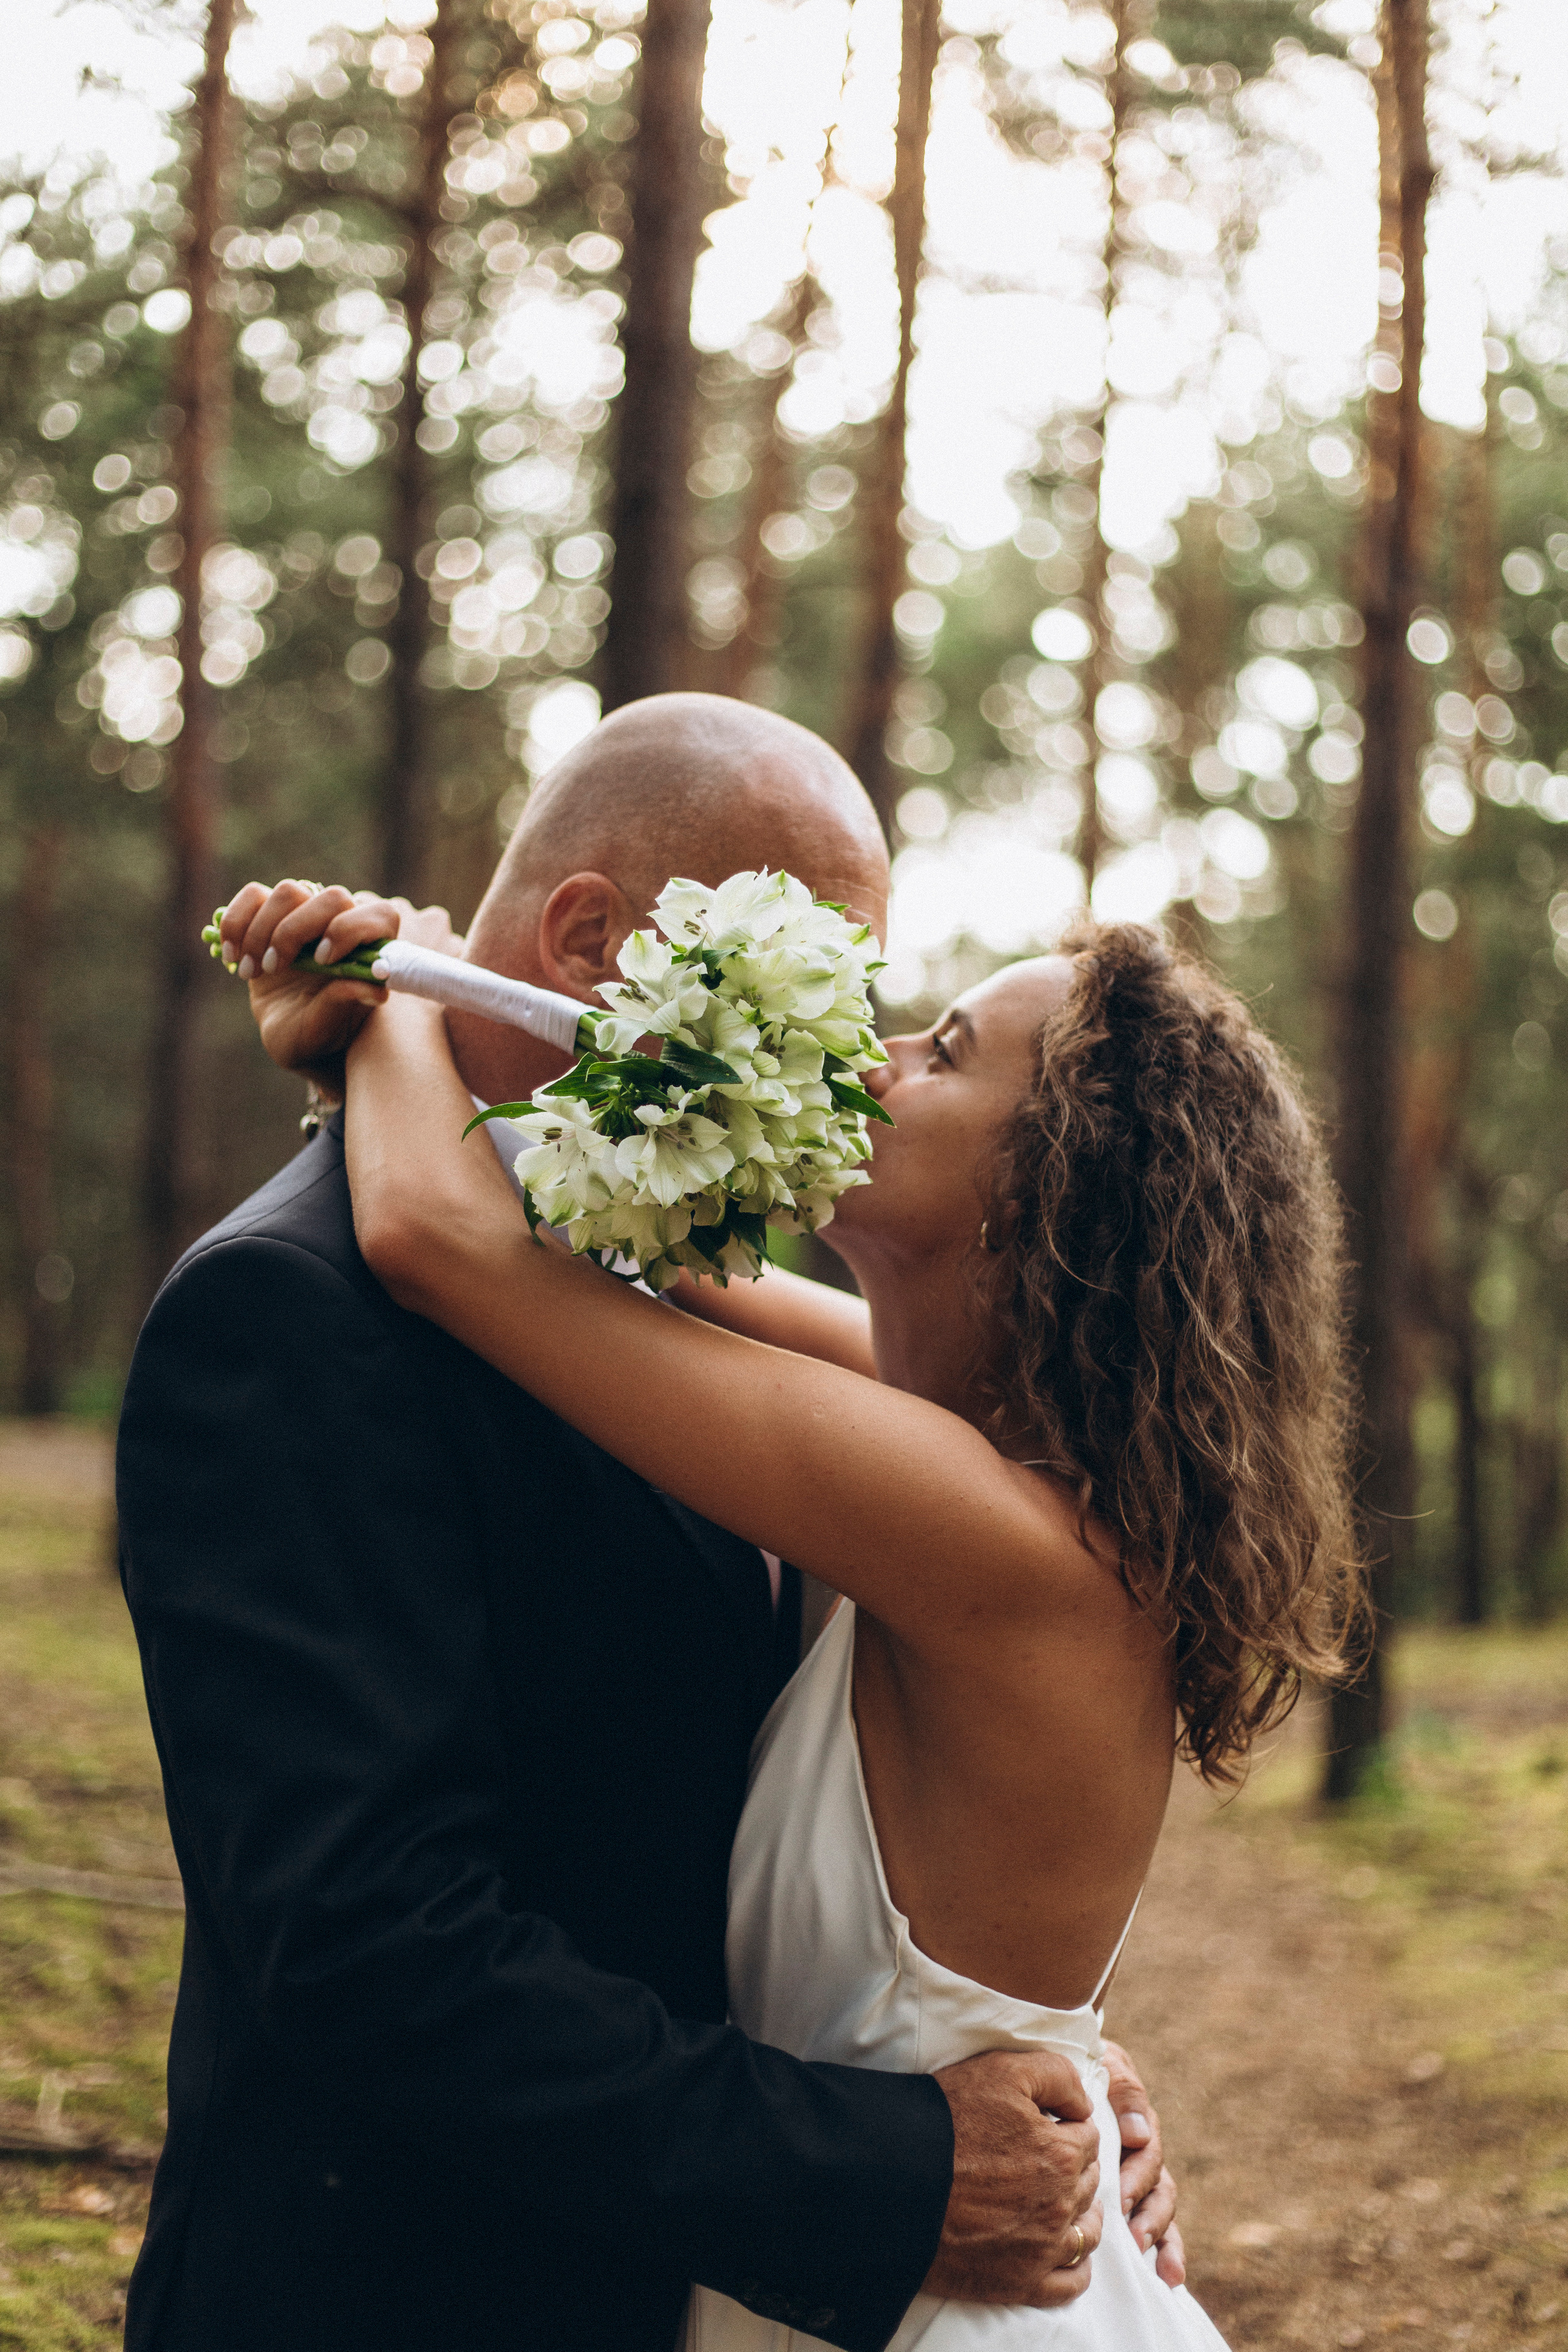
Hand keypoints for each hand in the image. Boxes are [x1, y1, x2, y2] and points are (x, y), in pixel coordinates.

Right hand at [219, 881, 461, 1094]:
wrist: (293, 1033)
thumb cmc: (320, 1032)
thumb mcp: (330, 1027)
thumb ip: (347, 1002)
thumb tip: (375, 990)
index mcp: (371, 950)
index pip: (382, 915)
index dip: (352, 930)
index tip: (324, 961)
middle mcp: (344, 924)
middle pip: (331, 898)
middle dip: (296, 931)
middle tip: (275, 968)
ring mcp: (308, 915)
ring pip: (288, 892)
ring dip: (261, 931)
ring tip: (251, 973)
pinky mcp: (272, 914)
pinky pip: (253, 896)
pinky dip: (236, 923)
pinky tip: (231, 957)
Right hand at [924, 2049, 1101, 2306]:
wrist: (896, 2181)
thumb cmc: (947, 2121)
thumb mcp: (1004, 2071)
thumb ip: (1058, 2076)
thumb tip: (1085, 2105)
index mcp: (1061, 2154)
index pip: (1088, 2138)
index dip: (1069, 2127)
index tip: (1050, 2128)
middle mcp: (1060, 2205)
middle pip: (1088, 2183)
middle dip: (1075, 2168)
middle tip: (1051, 2161)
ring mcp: (1042, 2249)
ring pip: (1085, 2234)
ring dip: (1083, 2215)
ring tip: (1069, 2205)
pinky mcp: (1020, 2283)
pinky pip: (1070, 2284)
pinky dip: (1077, 2268)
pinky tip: (1067, 2253)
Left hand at [1102, 2039, 1183, 2286]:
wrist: (1062, 2069)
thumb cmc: (1081, 2066)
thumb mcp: (1104, 2065)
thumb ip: (1123, 2089)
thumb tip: (1139, 2135)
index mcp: (1136, 2122)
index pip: (1147, 2152)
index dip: (1136, 2176)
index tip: (1121, 2198)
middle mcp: (1142, 2151)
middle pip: (1157, 2187)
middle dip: (1149, 2215)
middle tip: (1134, 2238)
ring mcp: (1137, 2175)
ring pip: (1159, 2209)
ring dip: (1160, 2238)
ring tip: (1155, 2264)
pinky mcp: (1130, 2196)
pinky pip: (1155, 2225)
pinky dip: (1167, 2251)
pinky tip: (1169, 2277)